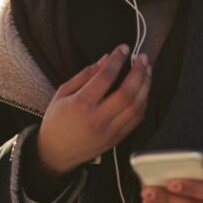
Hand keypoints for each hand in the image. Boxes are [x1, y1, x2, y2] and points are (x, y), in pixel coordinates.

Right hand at [37, 44, 151, 173]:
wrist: (56, 152)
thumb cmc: (57, 121)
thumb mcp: (62, 93)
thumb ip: (84, 75)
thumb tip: (105, 60)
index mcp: (81, 104)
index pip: (105, 77)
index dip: (117, 60)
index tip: (123, 49)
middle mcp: (98, 118)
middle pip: (127, 92)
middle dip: (138, 71)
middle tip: (142, 58)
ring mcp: (110, 130)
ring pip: (136, 106)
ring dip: (145, 85)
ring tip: (147, 70)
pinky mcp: (117, 138)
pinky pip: (137, 119)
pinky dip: (143, 102)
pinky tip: (143, 90)